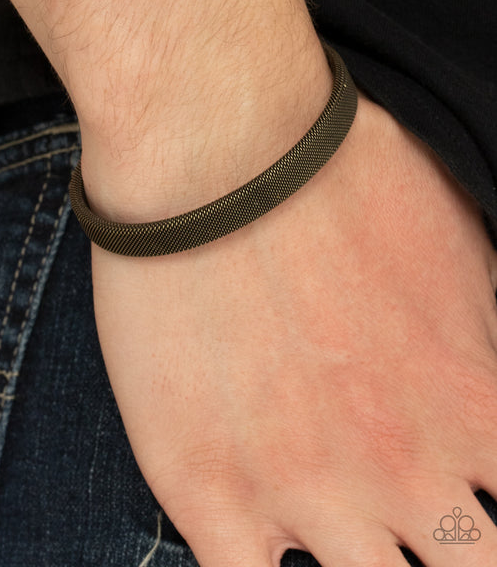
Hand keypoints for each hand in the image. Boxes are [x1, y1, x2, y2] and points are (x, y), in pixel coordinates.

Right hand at [90, 90, 496, 566]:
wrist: (221, 151)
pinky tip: (271, 544)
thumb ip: (490, 332)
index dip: (493, 507)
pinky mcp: (209, 491)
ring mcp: (307, 491)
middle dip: (454, 545)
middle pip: (470, 563)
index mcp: (475, 404)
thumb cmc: (340, 173)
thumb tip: (483, 362)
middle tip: (410, 504)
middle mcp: (405, 468)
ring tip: (344, 515)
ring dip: (366, 561)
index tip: (468, 493)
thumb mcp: (468, 242)